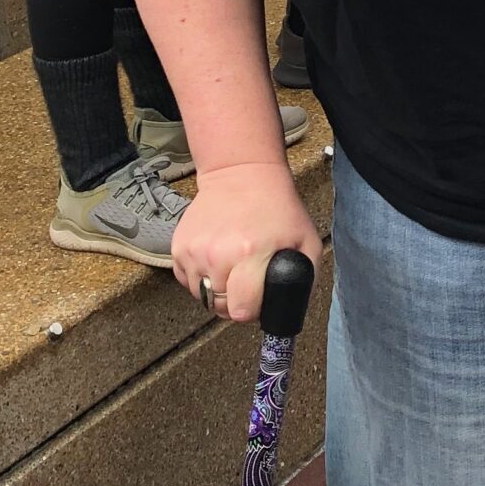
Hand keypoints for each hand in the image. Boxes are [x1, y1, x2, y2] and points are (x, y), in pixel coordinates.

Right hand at [171, 159, 320, 323]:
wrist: (241, 174)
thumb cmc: (277, 209)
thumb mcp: (306, 240)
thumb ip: (302, 279)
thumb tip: (290, 310)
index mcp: (250, 254)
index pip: (241, 310)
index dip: (253, 310)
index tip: (258, 298)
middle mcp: (217, 255)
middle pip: (220, 306)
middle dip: (235, 300)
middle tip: (247, 281)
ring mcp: (194, 251)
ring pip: (201, 296)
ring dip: (216, 289)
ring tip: (232, 266)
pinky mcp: (178, 247)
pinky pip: (187, 281)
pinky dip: (201, 277)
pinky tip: (216, 259)